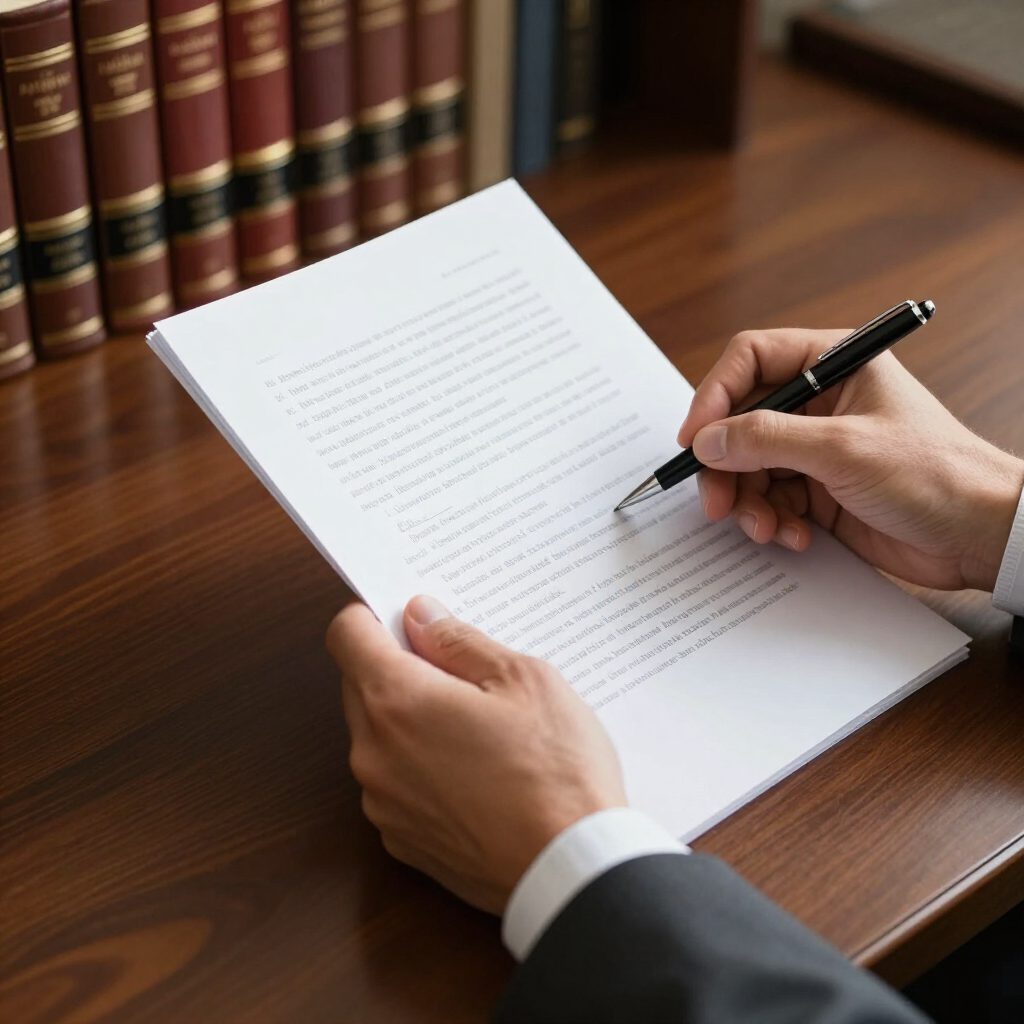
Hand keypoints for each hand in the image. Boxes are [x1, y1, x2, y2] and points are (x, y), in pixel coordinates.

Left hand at [327, 596, 625, 914]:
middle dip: (399, 667)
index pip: (346, 635)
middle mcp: (373, 753)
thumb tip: (421, 616)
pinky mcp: (402, 842)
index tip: (406, 618)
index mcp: (396, 702)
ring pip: (379, 737)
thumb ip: (459, 642)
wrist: (572, 872)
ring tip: (479, 728)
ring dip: (411, 721)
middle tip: (461, 672)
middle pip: (359, 685)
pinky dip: (421, 768)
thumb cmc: (556, 772)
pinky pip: (396, 784)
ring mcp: (383, 804)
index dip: (373, 616)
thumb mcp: (523, 679)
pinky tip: (476, 773)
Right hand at [678, 329, 1023, 591]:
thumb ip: (766, 439)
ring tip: (765, 526)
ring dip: (748, 501)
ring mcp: (817, 448)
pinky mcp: (818, 490)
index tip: (694, 439)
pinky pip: (770, 500)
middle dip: (725, 464)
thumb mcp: (842, 448)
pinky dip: (772, 520)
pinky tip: (795, 536)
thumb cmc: (936, 473)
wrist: (979, 535)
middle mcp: (820, 402)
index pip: (750, 361)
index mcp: (834, 364)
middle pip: (740, 421)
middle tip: (715, 501)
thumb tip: (706, 440)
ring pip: (748, 466)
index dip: (714, 396)